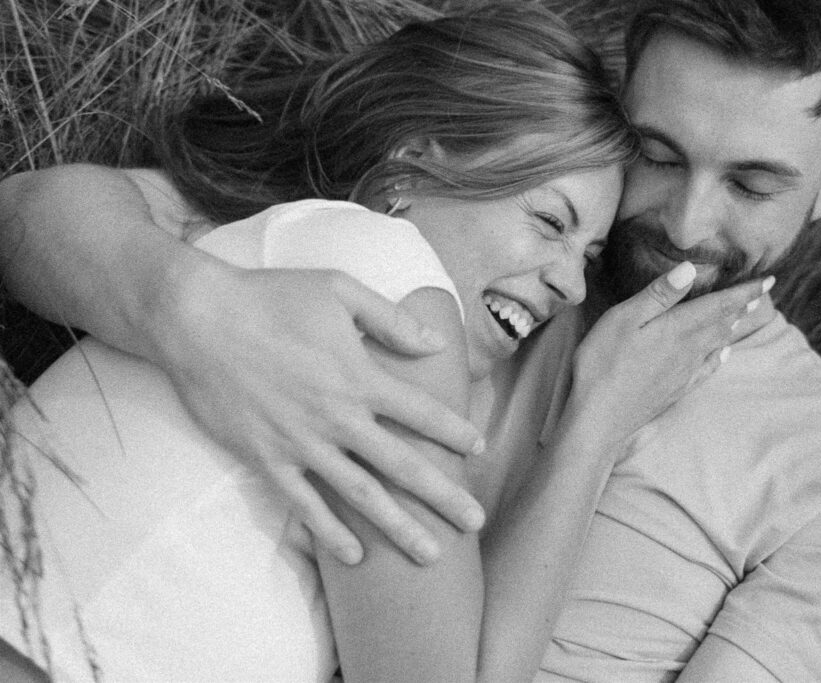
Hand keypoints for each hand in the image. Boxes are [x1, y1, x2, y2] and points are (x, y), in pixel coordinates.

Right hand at [153, 262, 486, 564]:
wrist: (195, 319)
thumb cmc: (270, 297)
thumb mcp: (338, 290)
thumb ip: (390, 318)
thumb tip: (434, 343)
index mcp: (360, 376)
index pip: (422, 413)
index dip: (456, 432)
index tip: (479, 448)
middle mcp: (338, 417)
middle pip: (403, 466)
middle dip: (444, 496)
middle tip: (475, 523)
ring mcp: (302, 444)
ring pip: (360, 496)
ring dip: (398, 527)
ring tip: (431, 554)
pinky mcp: (266, 459)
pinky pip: (304, 504)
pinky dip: (328, 533)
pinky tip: (353, 556)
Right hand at [570, 262, 774, 450]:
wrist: (599, 419)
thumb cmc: (603, 363)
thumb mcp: (623, 318)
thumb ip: (659, 295)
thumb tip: (690, 269)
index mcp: (677, 328)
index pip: (719, 305)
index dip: (745, 291)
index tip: (769, 280)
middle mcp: (688, 350)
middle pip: (722, 324)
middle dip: (742, 306)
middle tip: (761, 293)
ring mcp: (683, 373)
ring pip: (716, 345)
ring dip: (731, 327)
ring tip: (744, 315)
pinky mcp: (674, 390)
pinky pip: (705, 369)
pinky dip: (718, 357)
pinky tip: (722, 355)